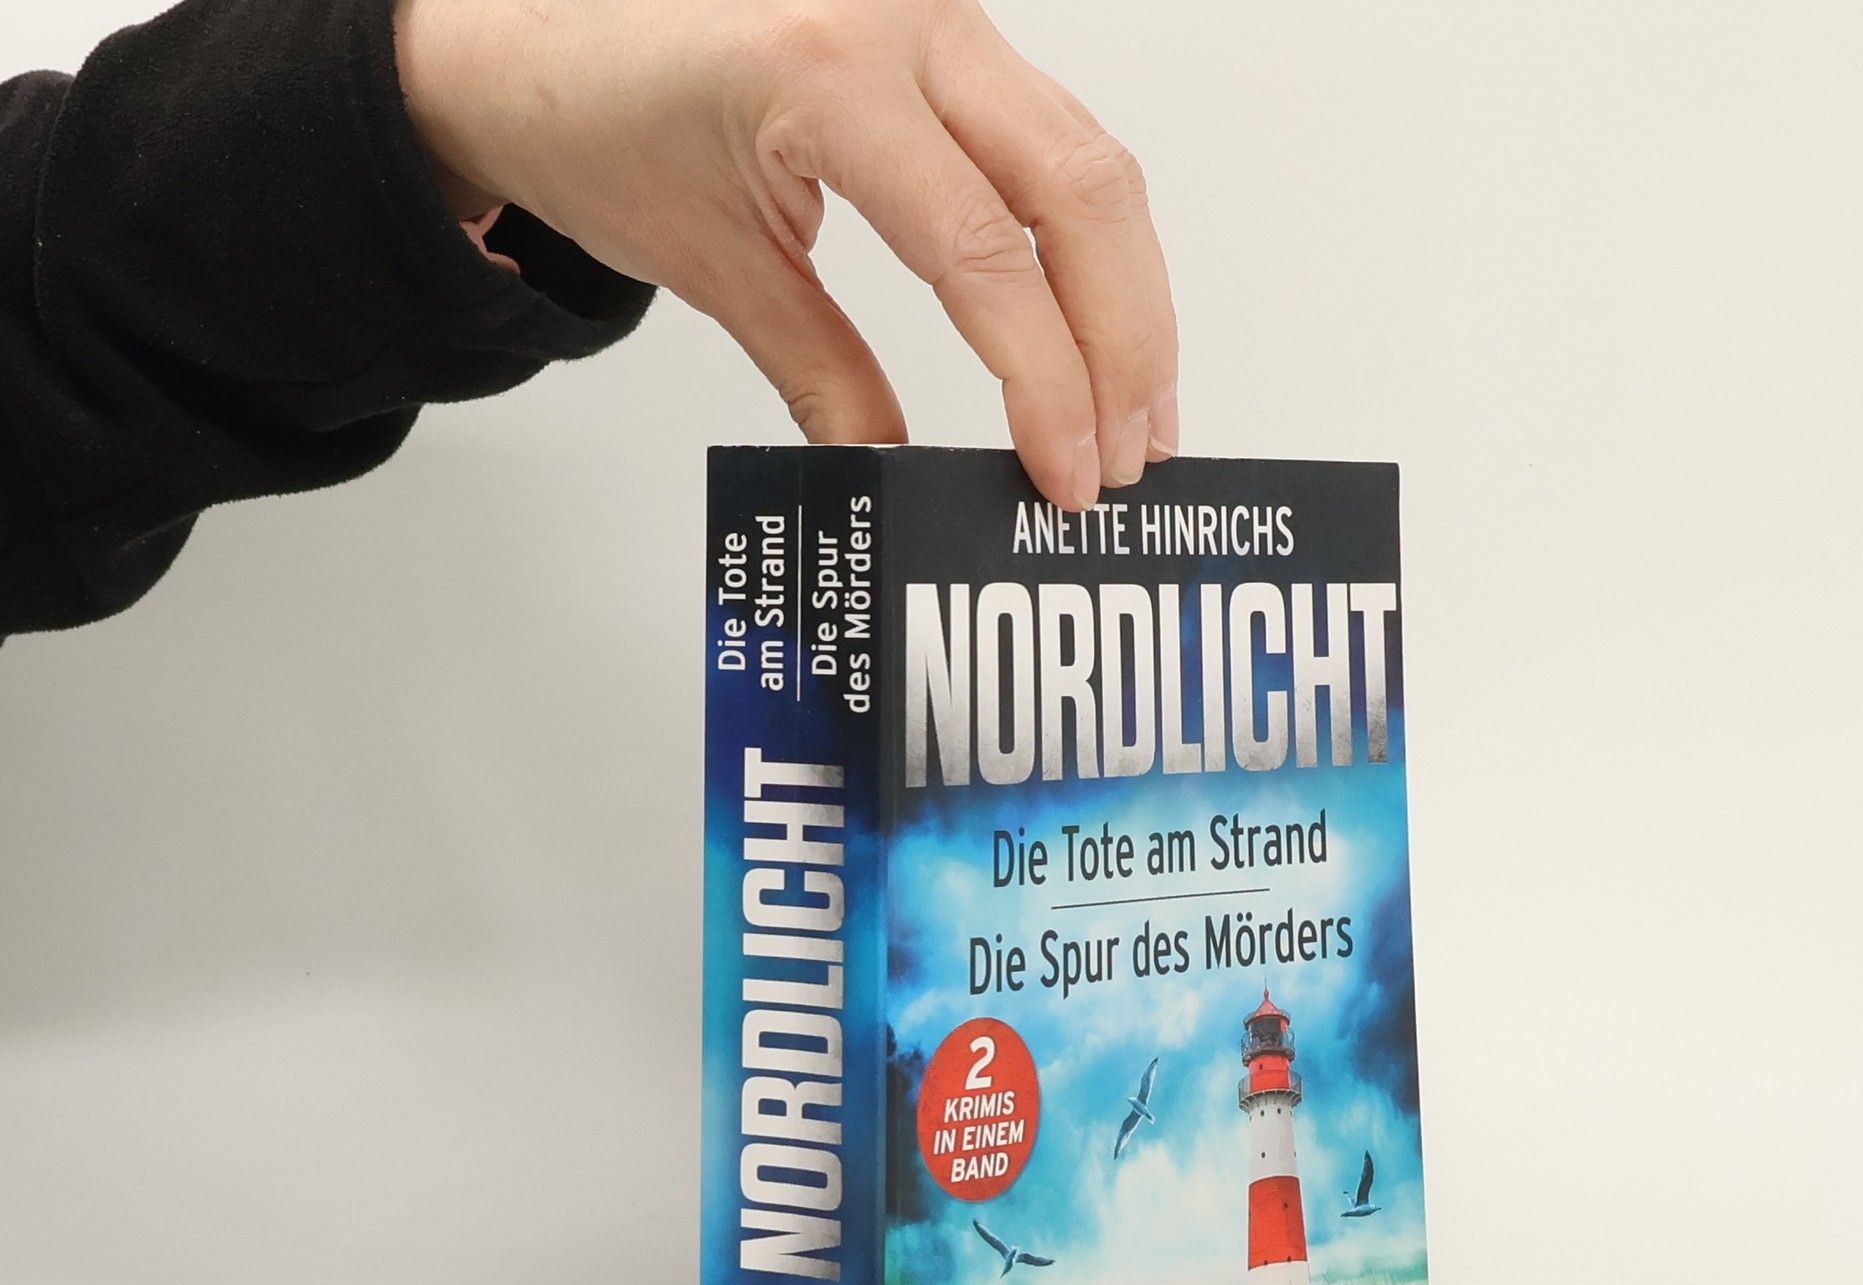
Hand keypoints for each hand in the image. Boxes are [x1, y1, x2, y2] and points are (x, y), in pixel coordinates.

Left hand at [392, 0, 1177, 509]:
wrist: (537, 32)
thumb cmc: (599, 121)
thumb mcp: (714, 270)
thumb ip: (822, 374)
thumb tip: (896, 471)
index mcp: (828, 75)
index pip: (985, 252)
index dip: (1044, 380)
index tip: (1067, 474)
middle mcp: (906, 20)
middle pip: (1082, 193)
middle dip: (1123, 344)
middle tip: (1129, 457)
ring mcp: (941, 14)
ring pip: (1092, 161)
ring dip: (1130, 298)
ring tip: (1137, 412)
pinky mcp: (954, 33)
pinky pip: (1059, 138)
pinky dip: (1093, 244)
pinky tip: (1102, 324)